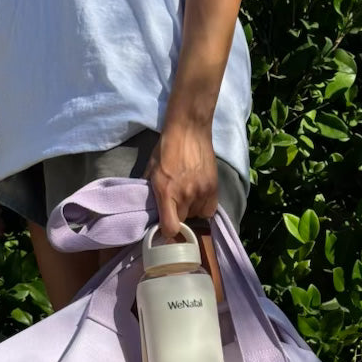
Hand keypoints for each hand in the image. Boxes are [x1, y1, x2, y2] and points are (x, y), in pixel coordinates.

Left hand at [143, 123, 218, 238]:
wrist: (189, 130)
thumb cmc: (166, 149)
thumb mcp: (150, 170)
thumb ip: (149, 192)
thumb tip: (147, 211)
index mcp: (167, 192)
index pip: (171, 228)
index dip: (167, 231)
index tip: (164, 226)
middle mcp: (186, 195)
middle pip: (184, 222)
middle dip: (178, 216)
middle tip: (174, 204)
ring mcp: (202, 192)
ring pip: (197, 215)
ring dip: (191, 210)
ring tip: (187, 196)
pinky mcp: (214, 187)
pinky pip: (209, 209)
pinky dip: (203, 207)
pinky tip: (198, 196)